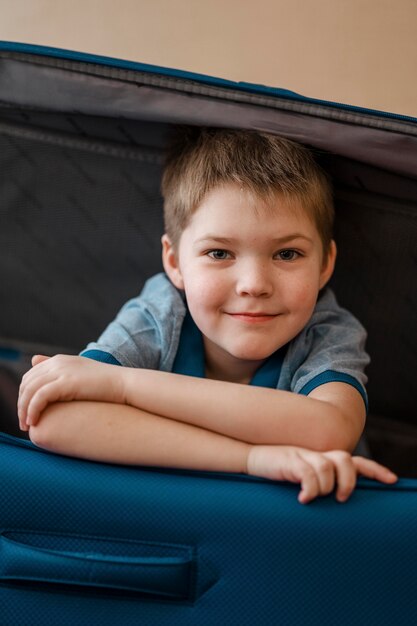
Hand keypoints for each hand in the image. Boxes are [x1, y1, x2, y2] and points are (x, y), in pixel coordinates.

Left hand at [18, 354, 126, 429]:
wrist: (124, 384)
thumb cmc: (106, 385)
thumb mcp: (81, 376)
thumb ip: (62, 374)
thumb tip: (44, 371)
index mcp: (60, 360)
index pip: (30, 376)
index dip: (24, 395)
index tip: (27, 413)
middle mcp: (57, 363)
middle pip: (27, 382)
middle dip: (21, 403)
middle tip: (24, 423)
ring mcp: (61, 371)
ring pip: (29, 390)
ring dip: (23, 410)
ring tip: (26, 426)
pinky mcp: (65, 383)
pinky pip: (39, 397)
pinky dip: (32, 410)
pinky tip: (33, 422)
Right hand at [247, 445, 397, 503]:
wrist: (252, 458)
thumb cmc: (278, 472)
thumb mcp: (302, 477)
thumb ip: (321, 482)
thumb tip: (337, 502)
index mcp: (323, 458)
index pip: (355, 461)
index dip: (374, 470)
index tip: (391, 480)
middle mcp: (317, 454)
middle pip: (345, 459)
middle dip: (348, 481)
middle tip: (340, 498)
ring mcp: (304, 455)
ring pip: (327, 469)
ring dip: (324, 488)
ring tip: (311, 498)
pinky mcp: (290, 461)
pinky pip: (308, 475)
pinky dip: (309, 490)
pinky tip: (302, 499)